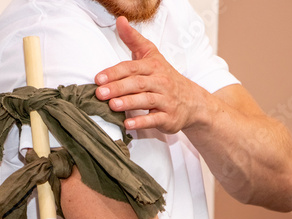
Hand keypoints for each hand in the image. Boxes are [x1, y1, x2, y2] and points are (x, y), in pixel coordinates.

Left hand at [95, 16, 206, 132]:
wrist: (192, 101)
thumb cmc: (165, 77)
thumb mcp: (151, 56)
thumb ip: (134, 39)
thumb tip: (120, 20)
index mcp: (154, 67)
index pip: (132, 67)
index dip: (115, 72)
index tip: (98, 79)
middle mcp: (160, 82)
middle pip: (137, 83)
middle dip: (118, 87)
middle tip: (100, 93)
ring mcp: (166, 100)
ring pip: (146, 100)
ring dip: (128, 103)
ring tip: (112, 105)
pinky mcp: (169, 117)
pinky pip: (155, 119)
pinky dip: (142, 122)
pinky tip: (127, 124)